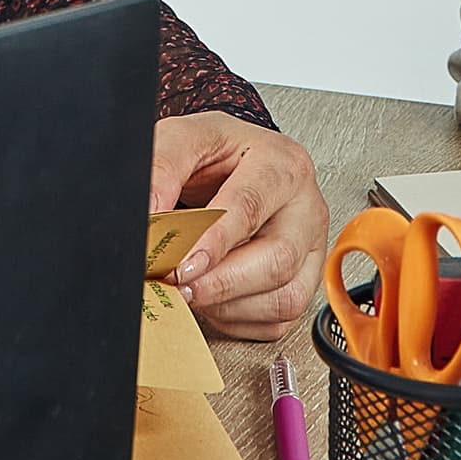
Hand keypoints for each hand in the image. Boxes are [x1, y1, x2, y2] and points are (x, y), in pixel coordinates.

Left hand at [149, 112, 325, 339]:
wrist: (232, 166)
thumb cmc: (216, 155)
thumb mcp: (184, 140)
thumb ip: (163, 167)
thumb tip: (150, 217)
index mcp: (282, 164)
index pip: (250, 207)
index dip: (213, 241)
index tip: (179, 263)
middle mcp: (306, 207)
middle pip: (278, 259)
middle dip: (222, 282)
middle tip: (179, 285)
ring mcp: (310, 248)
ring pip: (285, 297)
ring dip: (229, 304)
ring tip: (192, 290)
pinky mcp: (305, 281)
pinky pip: (280, 319)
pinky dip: (240, 318)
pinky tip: (215, 298)